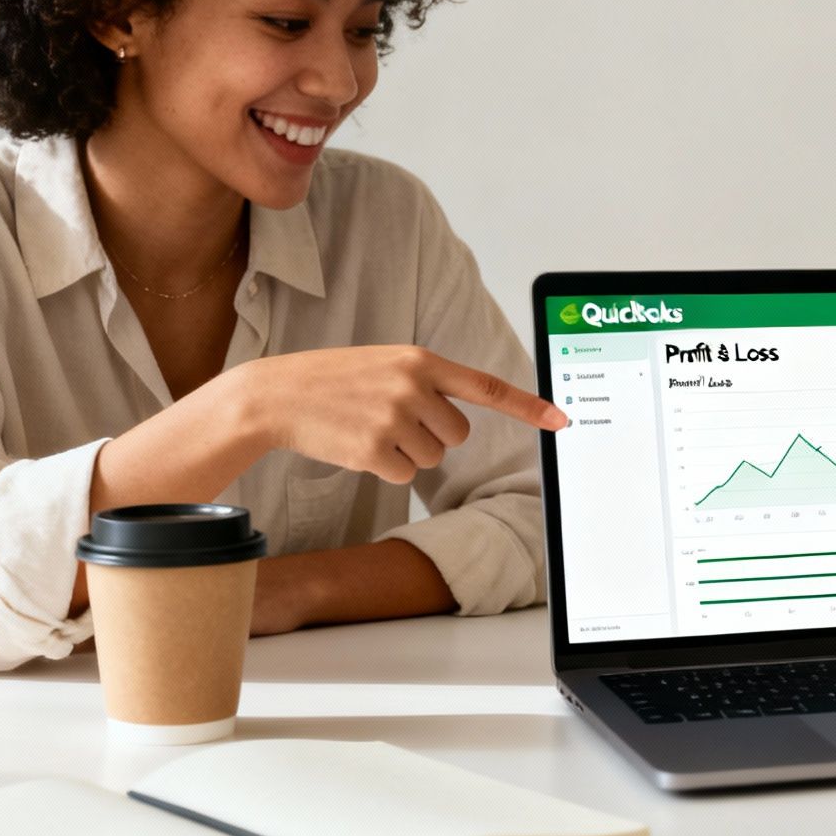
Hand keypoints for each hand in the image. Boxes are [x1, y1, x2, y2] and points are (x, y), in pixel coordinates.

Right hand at [238, 345, 567, 483]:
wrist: (274, 395)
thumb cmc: (333, 381)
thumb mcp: (385, 365)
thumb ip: (426, 381)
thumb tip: (465, 416)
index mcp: (420, 360)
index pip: (486, 386)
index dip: (527, 406)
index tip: (560, 419)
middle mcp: (413, 387)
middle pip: (457, 435)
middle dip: (431, 436)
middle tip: (391, 421)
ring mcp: (393, 419)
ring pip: (432, 458)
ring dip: (405, 453)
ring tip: (368, 428)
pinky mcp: (375, 450)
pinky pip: (405, 475)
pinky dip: (385, 468)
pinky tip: (357, 446)